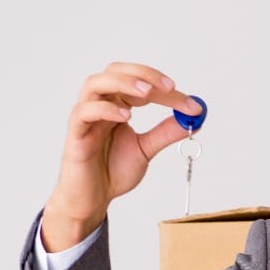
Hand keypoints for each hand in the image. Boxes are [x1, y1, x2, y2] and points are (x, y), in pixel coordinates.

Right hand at [42, 62, 202, 250]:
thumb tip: (194, 119)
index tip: (192, 104)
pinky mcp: (75, 134)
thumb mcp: (146, 149)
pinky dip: (104, 109)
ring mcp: (85, 117)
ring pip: (95, 83)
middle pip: (115, 71)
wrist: (93, 198)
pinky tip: (125, 117)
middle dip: (144, 75)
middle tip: (169, 87)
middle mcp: (100, 104)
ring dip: (122, 83)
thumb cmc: (112, 170)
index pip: (139, 83)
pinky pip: (83, 112)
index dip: (165, 89)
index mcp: (117, 104)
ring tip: (146, 92)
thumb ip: (165, 133)